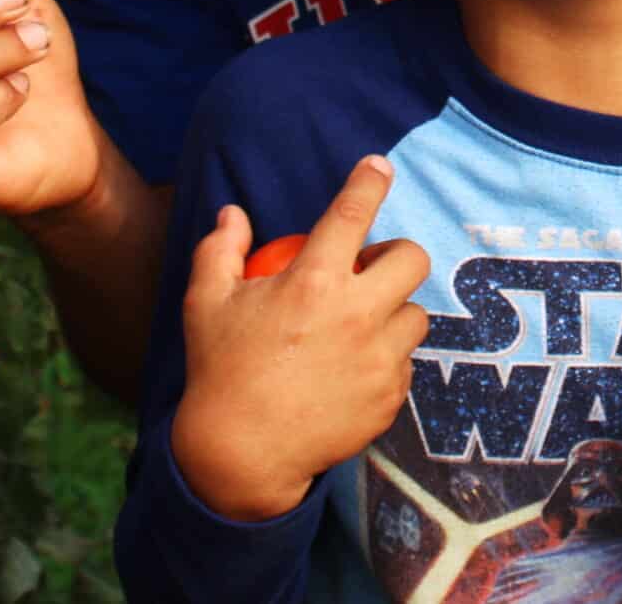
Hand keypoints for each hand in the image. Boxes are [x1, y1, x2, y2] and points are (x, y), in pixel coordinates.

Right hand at [169, 157, 430, 521]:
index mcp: (313, 283)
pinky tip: (353, 369)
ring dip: (393, 312)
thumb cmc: (220, 372)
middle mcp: (356, 315)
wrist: (241, 455)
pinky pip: (404, 364)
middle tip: (367, 271)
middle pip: (411, 259)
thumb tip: (232, 213)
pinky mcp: (389, 397)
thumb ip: (220, 250)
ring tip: (360, 325)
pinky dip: (386, 359)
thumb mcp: (206, 303)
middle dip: (396, 255)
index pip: (351, 214)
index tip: (379, 167)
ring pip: (416, 315)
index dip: (369, 182)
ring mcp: (378, 359)